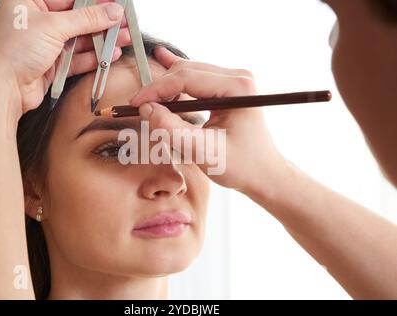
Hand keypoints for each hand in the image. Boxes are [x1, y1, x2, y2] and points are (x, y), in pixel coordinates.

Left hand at [0, 0, 130, 114]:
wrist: (1, 88)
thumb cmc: (10, 52)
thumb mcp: (53, 26)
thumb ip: (86, 19)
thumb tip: (109, 11)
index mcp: (29, 0)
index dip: (93, 1)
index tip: (114, 2)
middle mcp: (36, 20)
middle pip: (77, 17)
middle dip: (102, 20)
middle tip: (122, 21)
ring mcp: (44, 43)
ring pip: (80, 38)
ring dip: (102, 40)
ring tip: (122, 38)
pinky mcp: (51, 63)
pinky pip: (77, 57)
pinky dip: (94, 57)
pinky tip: (110, 53)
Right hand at [131, 48, 285, 195]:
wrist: (263, 173)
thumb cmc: (242, 166)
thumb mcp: (205, 152)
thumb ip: (173, 131)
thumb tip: (146, 109)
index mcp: (238, 88)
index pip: (186, 78)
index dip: (156, 90)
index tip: (135, 104)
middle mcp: (237, 78)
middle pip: (185, 72)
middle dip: (159, 89)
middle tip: (138, 108)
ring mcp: (233, 81)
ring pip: (187, 74)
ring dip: (166, 88)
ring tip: (149, 105)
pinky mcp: (227, 88)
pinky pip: (196, 78)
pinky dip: (177, 79)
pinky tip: (162, 58)